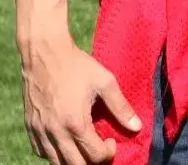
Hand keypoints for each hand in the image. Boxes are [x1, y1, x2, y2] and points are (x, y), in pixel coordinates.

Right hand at [19, 34, 140, 163]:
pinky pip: (41, 152)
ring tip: (84, 146)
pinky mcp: (30, 126)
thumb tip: (137, 127)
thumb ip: (121, 107)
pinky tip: (65, 142)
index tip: (112, 139)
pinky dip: (54, 154)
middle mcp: (55, 132)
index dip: (108, 153)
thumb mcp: (105, 82)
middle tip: (99, 147)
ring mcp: (40, 130)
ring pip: (56, 162)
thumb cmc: (77, 66)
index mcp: (75, 123)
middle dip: (91, 161)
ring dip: (73, 160)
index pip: (94, 156)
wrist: (45, 54)